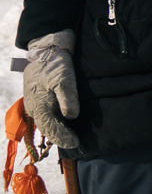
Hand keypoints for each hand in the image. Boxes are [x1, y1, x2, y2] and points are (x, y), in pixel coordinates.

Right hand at [22, 31, 81, 149]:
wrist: (45, 50)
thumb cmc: (55, 65)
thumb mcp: (64, 79)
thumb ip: (67, 98)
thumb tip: (71, 116)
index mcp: (39, 105)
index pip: (50, 128)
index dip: (62, 137)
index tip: (75, 142)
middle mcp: (34, 107)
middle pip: (46, 127)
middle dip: (59, 136)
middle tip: (75, 143)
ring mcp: (34, 103)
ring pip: (45, 121)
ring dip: (56, 130)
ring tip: (71, 136)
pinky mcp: (38, 98)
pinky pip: (45, 114)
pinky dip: (54, 121)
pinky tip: (63, 123)